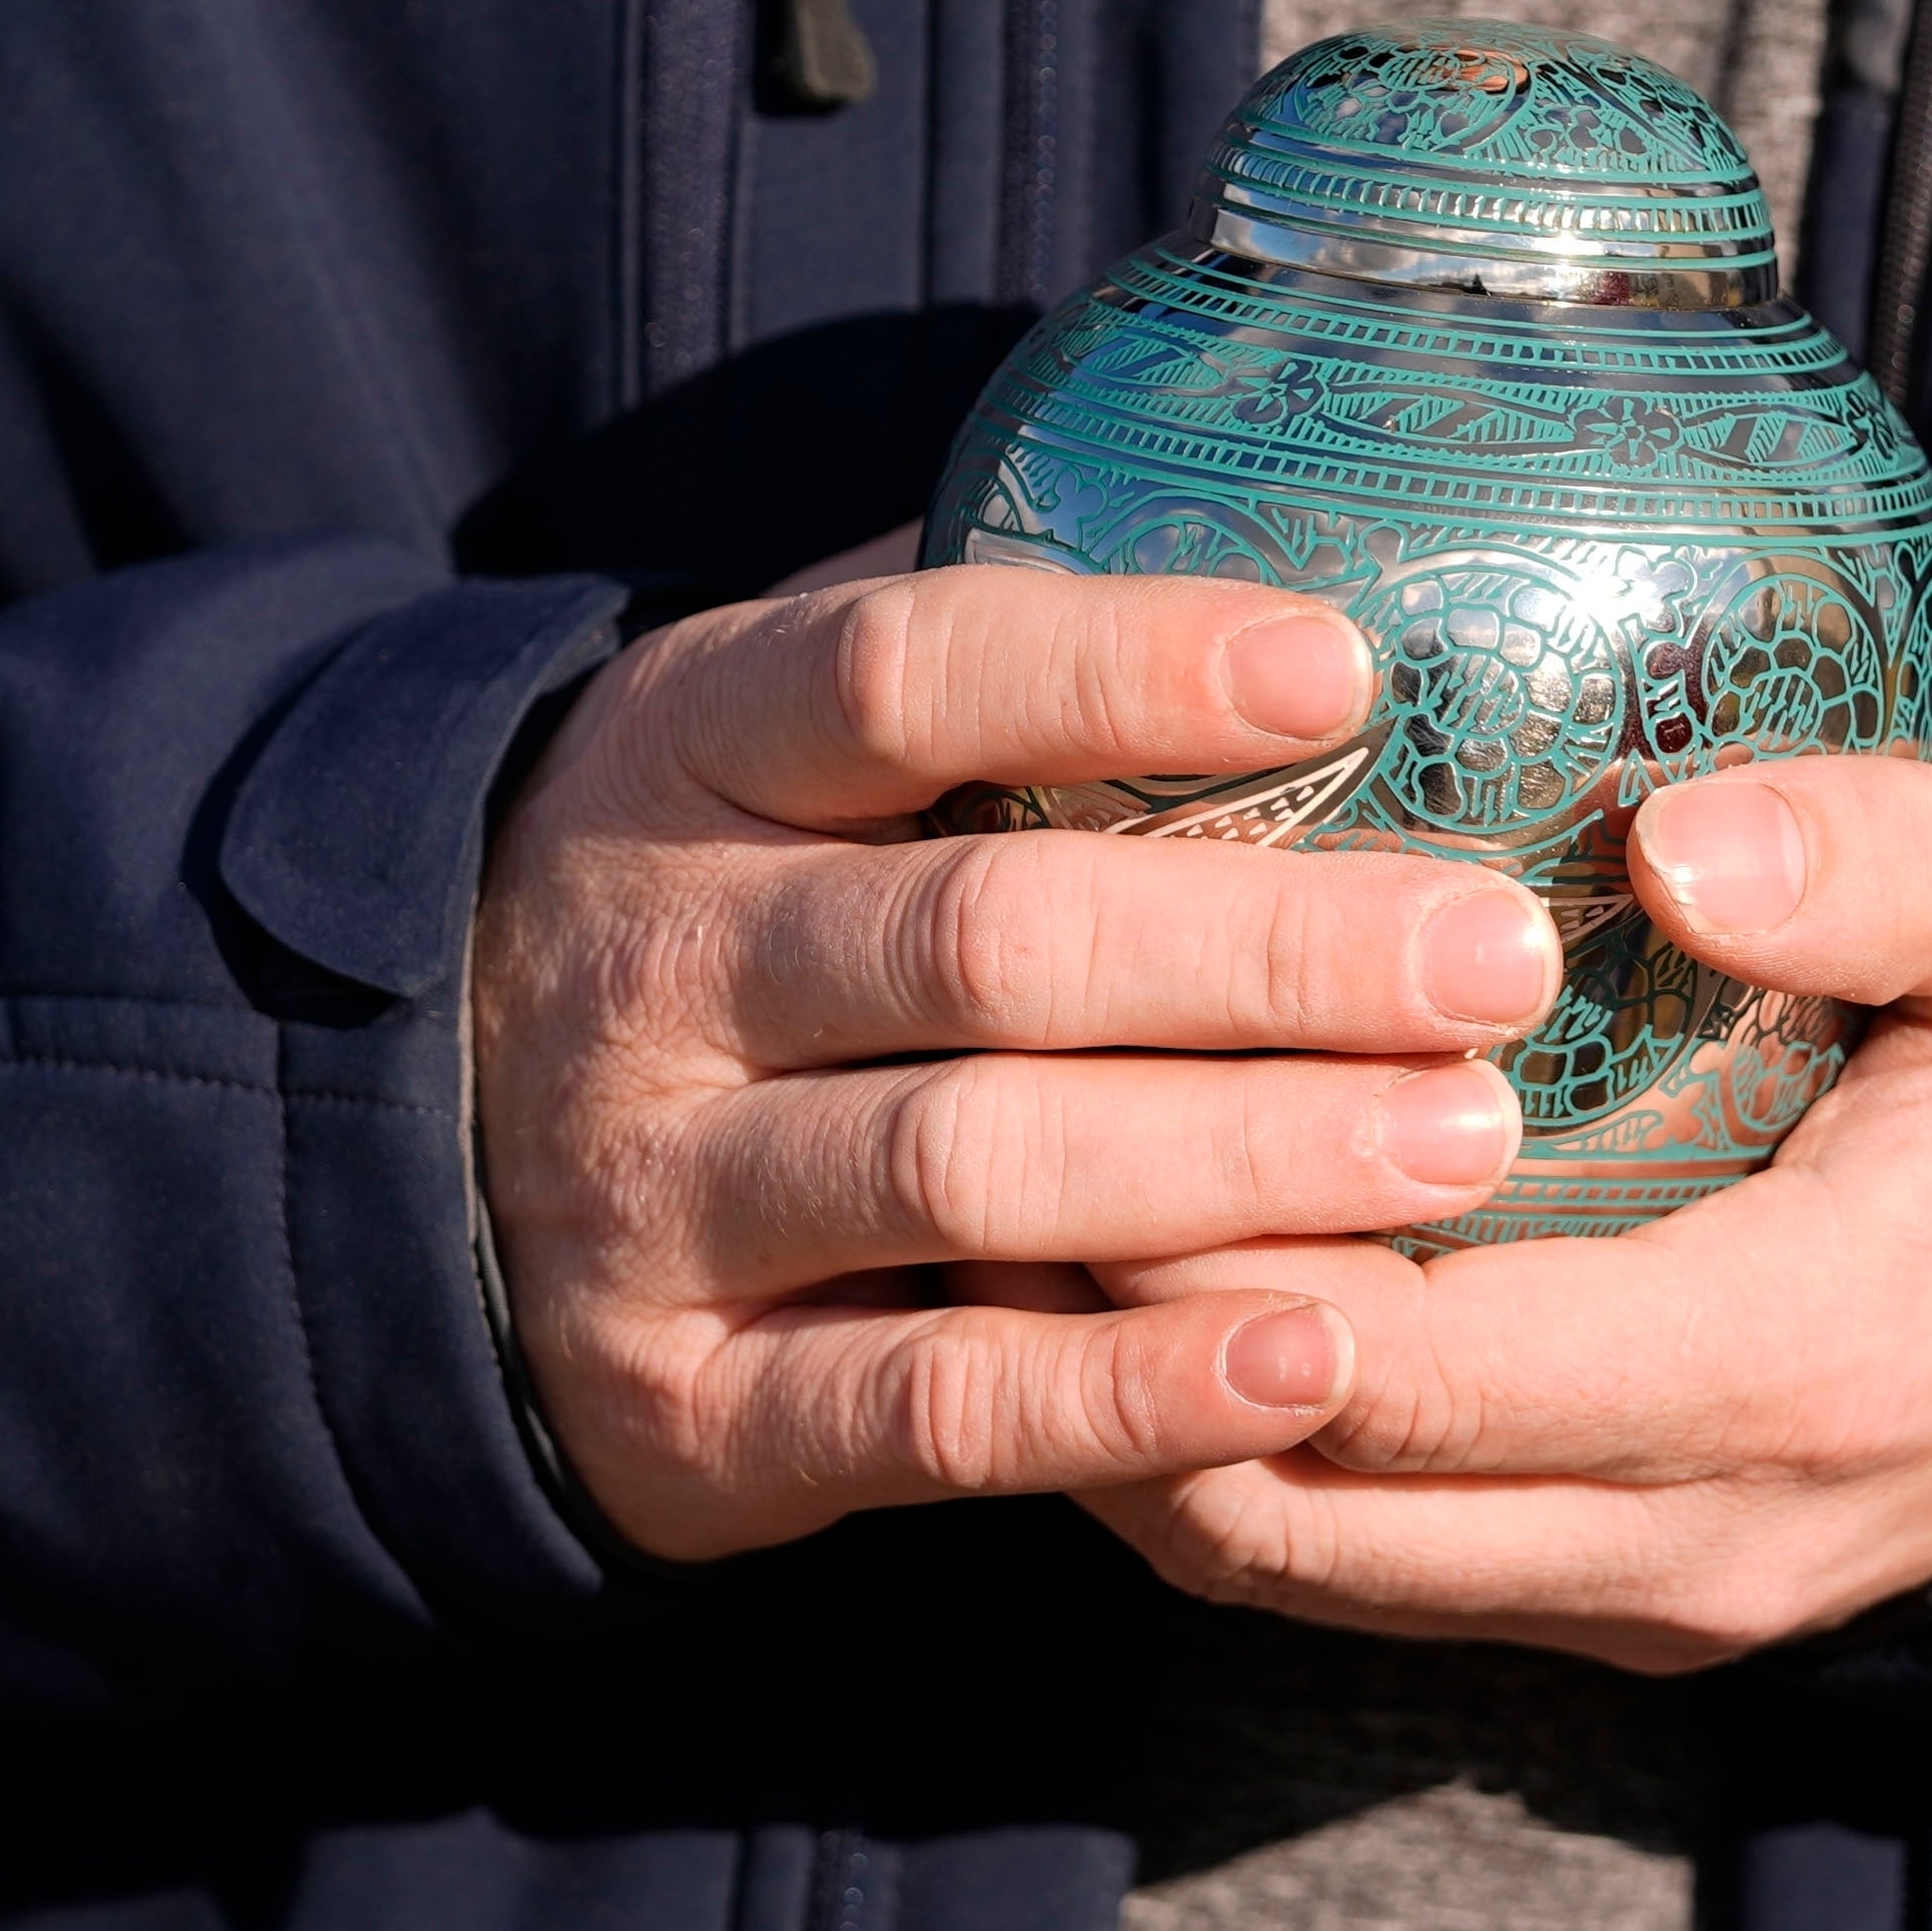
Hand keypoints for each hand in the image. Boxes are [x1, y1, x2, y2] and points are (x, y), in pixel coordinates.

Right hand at [470, 563, 1565, 1559]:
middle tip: (1498, 958)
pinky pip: (932, 1407)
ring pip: (972, 1166)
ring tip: (1464, 1139)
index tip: (1349, 671)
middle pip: (983, 938)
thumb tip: (1302, 520)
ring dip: (1243, 1157)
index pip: (899, 676)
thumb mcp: (784, 735)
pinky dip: (1131, 1394)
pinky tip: (1314, 1359)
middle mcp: (653, 960)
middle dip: (1267, 953)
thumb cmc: (736, 902)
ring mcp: (650, 1194)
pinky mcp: (684, 1410)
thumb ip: (980, 643)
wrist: (433, 1162)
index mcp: (687, 748)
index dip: (1124, 669)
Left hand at [1060, 752, 1931, 1670]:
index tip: (1070, 1100)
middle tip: (972, 1144)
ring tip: (1003, 1209)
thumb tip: (1687, 838)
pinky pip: (1349, 1562)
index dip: (1222, 1266)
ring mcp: (1645, 1586)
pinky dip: (1212, 1441)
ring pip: (1296, 1562)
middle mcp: (1702, 1530)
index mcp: (1804, 1362)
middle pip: (1311, 1504)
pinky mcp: (1600, 1589)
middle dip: (1117, 1353)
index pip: (1430, 1374)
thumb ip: (1900, 865)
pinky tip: (1127, 1277)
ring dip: (1131, 1413)